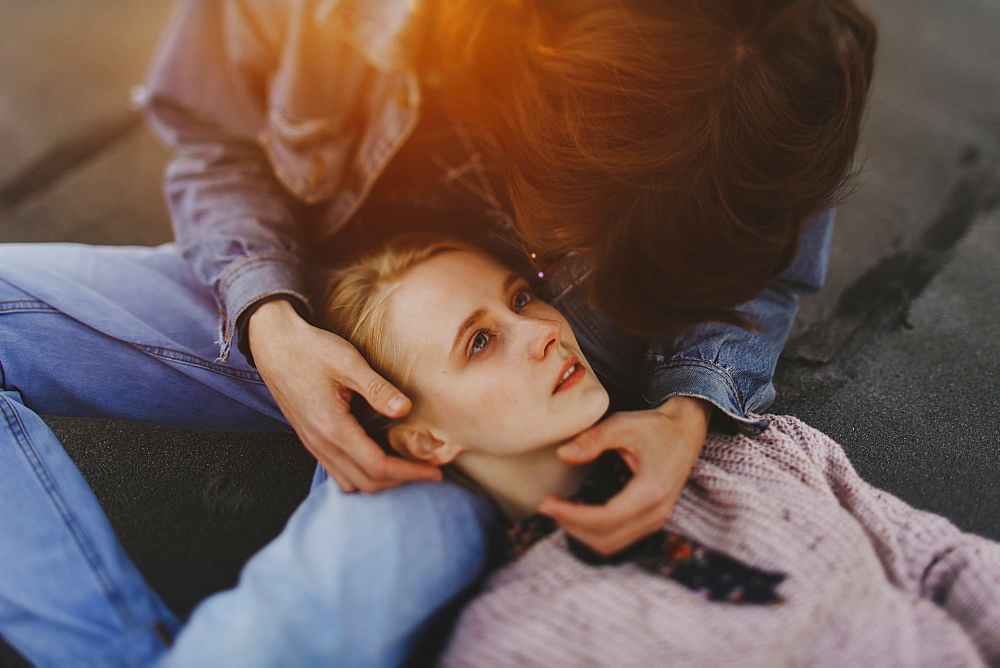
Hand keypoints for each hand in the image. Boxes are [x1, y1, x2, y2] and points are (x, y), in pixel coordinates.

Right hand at [248, 299, 441, 492]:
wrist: (273, 345)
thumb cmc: (311, 349)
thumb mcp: (348, 362)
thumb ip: (377, 388)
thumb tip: (405, 409)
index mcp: (332, 427)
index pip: (377, 466)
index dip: (409, 473)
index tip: (435, 472)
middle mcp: (321, 443)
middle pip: (366, 482)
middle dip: (401, 482)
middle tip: (430, 474)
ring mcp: (313, 444)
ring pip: (350, 482)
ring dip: (381, 482)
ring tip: (408, 470)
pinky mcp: (311, 440)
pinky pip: (338, 472)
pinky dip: (363, 475)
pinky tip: (380, 461)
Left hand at [538, 395, 711, 555]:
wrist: (687, 431)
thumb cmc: (655, 426)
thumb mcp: (623, 424)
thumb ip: (592, 439)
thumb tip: (562, 454)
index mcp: (651, 490)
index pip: (606, 519)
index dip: (573, 516)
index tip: (547, 503)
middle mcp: (657, 512)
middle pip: (606, 539)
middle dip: (571, 526)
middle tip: (546, 505)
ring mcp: (656, 520)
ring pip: (610, 545)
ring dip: (580, 532)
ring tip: (558, 508)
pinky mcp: (651, 521)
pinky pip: (618, 539)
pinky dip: (593, 532)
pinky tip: (576, 511)